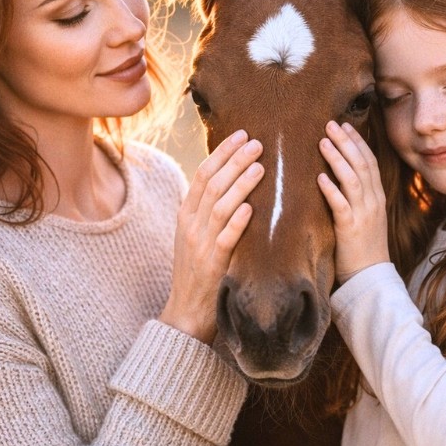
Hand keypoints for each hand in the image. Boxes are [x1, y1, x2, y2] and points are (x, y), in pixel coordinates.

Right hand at [162, 130, 263, 341]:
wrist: (186, 311)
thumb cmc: (197, 270)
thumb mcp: (195, 235)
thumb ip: (208, 210)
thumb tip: (231, 180)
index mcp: (185, 214)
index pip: (202, 174)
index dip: (222, 152)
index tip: (242, 135)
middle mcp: (190, 225)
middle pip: (212, 184)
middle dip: (235, 160)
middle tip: (257, 142)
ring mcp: (200, 244)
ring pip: (220, 206)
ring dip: (241, 183)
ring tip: (260, 166)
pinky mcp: (213, 264)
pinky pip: (226, 238)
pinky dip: (238, 221)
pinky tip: (252, 207)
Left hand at [316, 121, 389, 282]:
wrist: (371, 277)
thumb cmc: (363, 247)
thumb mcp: (365, 217)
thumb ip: (356, 196)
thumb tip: (338, 176)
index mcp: (377, 197)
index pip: (369, 162)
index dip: (357, 142)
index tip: (344, 126)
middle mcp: (373, 202)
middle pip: (362, 164)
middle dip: (346, 142)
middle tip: (330, 124)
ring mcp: (364, 215)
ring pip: (353, 180)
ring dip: (337, 159)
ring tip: (322, 142)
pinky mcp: (351, 229)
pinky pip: (341, 205)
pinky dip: (331, 190)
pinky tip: (320, 177)